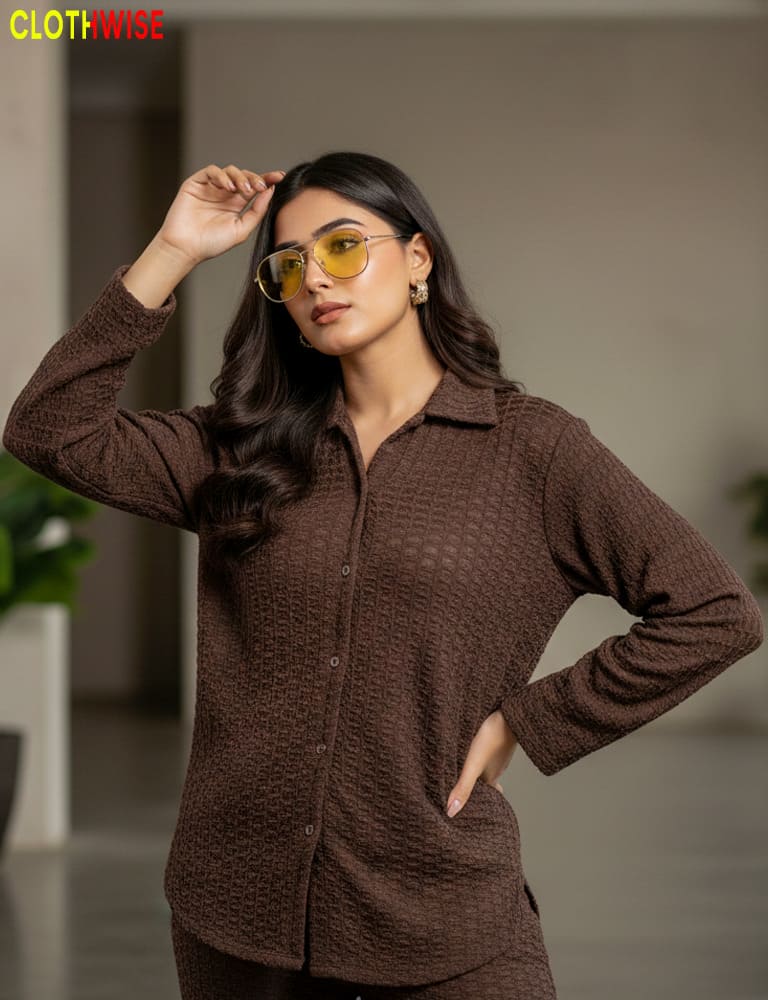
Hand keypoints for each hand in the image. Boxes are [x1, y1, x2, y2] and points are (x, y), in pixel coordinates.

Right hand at [156, 163, 285, 265]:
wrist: (186, 248)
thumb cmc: (212, 243)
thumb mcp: (242, 229)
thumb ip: (257, 210)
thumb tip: (269, 191)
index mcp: (236, 205)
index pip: (254, 188)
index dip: (267, 179)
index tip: (280, 176)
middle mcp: (224, 194)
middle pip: (244, 176)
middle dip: (254, 178)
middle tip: (258, 187)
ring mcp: (211, 188)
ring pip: (229, 171)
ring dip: (239, 176)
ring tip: (241, 189)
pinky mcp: (196, 184)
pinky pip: (211, 171)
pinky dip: (221, 176)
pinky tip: (226, 187)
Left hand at [445, 709, 517, 817]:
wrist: (510, 714)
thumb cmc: (491, 739)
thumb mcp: (472, 765)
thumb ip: (463, 787)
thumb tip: (451, 812)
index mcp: (491, 778)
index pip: (484, 795)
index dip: (476, 801)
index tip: (469, 809)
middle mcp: (496, 768)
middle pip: (485, 782)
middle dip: (476, 787)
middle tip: (465, 792)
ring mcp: (499, 753)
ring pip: (486, 766)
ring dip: (477, 770)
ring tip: (463, 771)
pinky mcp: (499, 738)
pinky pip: (488, 752)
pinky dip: (481, 756)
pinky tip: (473, 748)